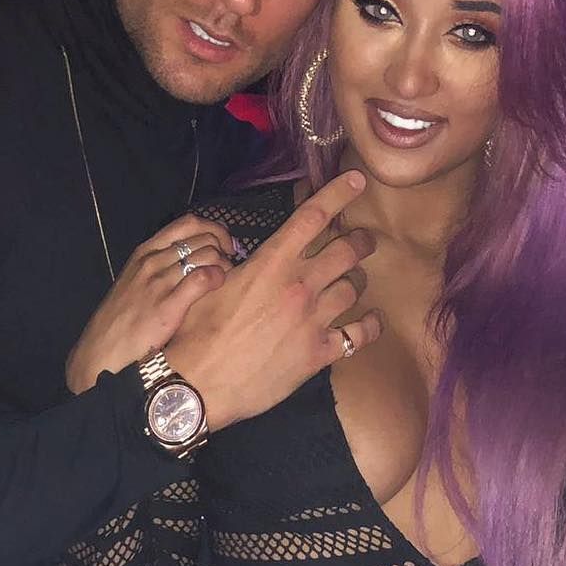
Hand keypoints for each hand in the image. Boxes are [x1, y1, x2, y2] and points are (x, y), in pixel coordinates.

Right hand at [66, 213, 234, 393]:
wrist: (102, 352)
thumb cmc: (122, 322)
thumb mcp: (136, 283)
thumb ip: (160, 268)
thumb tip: (192, 261)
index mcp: (144, 252)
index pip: (188, 223)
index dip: (214, 230)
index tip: (224, 246)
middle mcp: (152, 261)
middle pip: (202, 236)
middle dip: (224, 247)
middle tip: (230, 265)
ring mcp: (159, 281)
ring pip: (207, 253)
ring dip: (224, 264)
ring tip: (226, 280)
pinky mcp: (168, 304)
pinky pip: (203, 278)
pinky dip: (218, 278)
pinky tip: (219, 288)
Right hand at [166, 170, 381, 431]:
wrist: (196, 384)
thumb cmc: (195, 333)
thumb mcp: (212, 284)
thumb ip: (241, 265)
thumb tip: (250, 257)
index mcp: (271, 263)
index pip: (313, 216)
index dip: (338, 193)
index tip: (357, 181)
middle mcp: (299, 286)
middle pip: (346, 250)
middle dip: (360, 240)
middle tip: (363, 239)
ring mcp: (313, 320)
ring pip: (353, 288)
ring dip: (357, 280)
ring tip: (354, 280)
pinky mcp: (319, 353)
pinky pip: (359, 334)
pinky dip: (369, 325)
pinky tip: (370, 321)